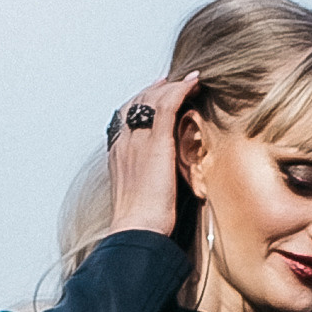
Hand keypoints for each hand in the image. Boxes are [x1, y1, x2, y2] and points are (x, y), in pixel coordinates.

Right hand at [105, 71, 199, 243]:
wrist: (137, 229)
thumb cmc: (141, 223)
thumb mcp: (139, 195)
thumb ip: (145, 178)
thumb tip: (157, 180)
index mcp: (117, 152)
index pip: (128, 114)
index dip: (144, 100)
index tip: (158, 92)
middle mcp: (125, 140)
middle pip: (139, 101)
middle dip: (159, 88)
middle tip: (178, 83)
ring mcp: (138, 138)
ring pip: (153, 98)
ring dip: (173, 86)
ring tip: (192, 81)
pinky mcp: (156, 141)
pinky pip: (168, 103)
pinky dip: (182, 89)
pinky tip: (194, 83)